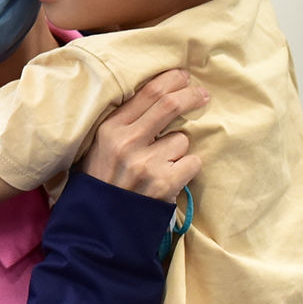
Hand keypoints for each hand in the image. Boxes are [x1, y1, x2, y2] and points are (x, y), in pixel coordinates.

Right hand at [80, 68, 207, 201]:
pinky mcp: (164, 183)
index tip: (184, 77)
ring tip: (162, 164)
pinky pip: (192, 162)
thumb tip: (161, 95)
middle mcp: (127, 143)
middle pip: (170, 105)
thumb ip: (125, 123)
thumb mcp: (101, 146)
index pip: (148, 93)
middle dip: (191, 96)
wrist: (100, 226)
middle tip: (202, 95)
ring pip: (182, 139)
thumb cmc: (103, 181)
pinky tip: (170, 178)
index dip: (172, 80)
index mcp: (110, 129)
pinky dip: (186, 169)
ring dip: (179, 149)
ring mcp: (146, 164)